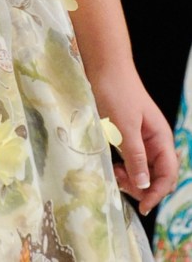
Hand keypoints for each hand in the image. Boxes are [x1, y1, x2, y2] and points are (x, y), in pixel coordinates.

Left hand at [87, 62, 177, 216]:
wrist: (104, 66)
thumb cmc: (116, 92)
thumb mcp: (125, 127)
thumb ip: (136, 156)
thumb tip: (145, 186)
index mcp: (161, 139)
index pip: (168, 174)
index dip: (158, 193)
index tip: (142, 207)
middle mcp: (155, 141)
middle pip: (157, 176)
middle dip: (142, 186)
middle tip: (120, 183)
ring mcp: (141, 139)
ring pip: (143, 170)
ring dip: (132, 178)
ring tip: (115, 173)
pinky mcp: (127, 136)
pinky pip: (132, 161)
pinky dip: (125, 169)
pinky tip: (114, 167)